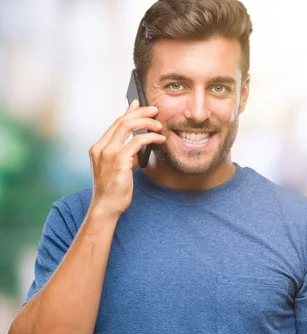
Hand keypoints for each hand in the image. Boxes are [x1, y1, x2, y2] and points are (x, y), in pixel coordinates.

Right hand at [88, 100, 165, 216]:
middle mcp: (100, 147)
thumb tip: (137, 144)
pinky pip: (137, 141)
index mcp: (98, 148)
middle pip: (122, 121)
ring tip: (159, 125)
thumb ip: (125, 154)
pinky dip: (150, 137)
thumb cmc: (114, 190)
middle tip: (155, 110)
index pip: (115, 123)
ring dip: (146, 122)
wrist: (106, 207)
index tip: (138, 104)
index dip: (128, 112)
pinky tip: (160, 140)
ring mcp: (108, 153)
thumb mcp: (117, 168)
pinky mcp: (118, 160)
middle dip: (140, 112)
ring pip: (128, 126)